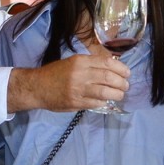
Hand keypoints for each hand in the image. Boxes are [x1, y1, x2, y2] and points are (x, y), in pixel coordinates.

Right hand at [7, 54, 130, 112]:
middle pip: (108, 78)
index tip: (127, 73)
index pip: (107, 63)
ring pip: (105, 92)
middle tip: (125, 85)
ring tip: (120, 94)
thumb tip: (112, 68)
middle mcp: (80, 74)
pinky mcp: (75, 102)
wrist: (36, 87)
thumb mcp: (72, 62)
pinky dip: (104, 102)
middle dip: (121, 83)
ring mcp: (77, 89)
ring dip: (116, 94)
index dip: (121, 69)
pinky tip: (106, 101)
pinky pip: (96, 103)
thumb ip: (90, 65)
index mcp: (80, 61)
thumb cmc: (55, 73)